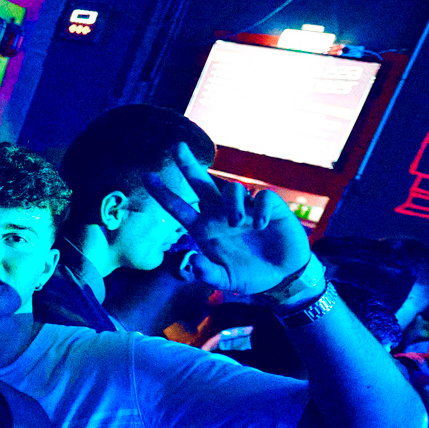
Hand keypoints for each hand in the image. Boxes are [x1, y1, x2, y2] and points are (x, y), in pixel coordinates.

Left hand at [154, 144, 310, 296]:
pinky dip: (259, 208)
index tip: (146, 176)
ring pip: (233, 188)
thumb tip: (193, 263)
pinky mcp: (269, 208)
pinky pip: (262, 197)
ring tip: (236, 223)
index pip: (179, 208)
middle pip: (200, 183)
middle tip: (176, 146)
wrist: (282, 276)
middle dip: (188, 164)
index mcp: (205, 229)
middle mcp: (220, 214)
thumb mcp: (225, 280)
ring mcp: (245, 208)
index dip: (163, 193)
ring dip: (232, 202)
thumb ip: (208, 274)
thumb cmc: (249, 276)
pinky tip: (260, 225)